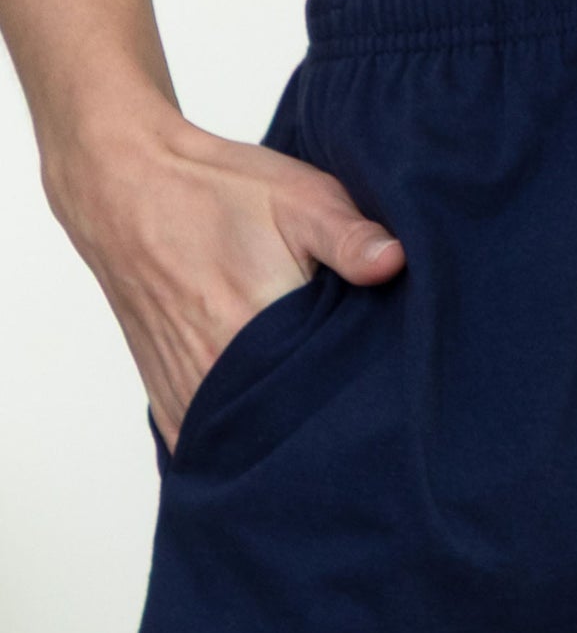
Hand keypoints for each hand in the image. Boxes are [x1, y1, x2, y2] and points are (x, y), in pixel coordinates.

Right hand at [42, 89, 405, 455]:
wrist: (125, 187)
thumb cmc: (217, 191)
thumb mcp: (299, 199)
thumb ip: (350, 237)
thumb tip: (394, 262)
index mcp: (252, 332)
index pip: (328, 400)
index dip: (364, 400)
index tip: (388, 390)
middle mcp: (212, 375)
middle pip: (290, 432)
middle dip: (329, 425)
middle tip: (361, 400)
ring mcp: (187, 395)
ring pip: (251, 445)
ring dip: (285, 437)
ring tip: (319, 410)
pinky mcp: (170, 402)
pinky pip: (215, 445)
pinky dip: (246, 441)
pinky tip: (275, 420)